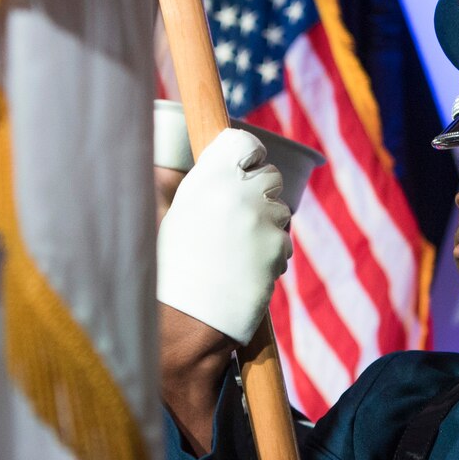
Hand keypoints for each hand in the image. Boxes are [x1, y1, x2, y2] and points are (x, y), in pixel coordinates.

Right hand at [157, 128, 290, 344]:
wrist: (187, 316)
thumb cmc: (174, 266)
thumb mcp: (178, 214)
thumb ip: (207, 186)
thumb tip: (224, 167)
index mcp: (207, 178)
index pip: (244, 142)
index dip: (250, 155)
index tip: (249, 166)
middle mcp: (236, 191)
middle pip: (271, 176)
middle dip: (262, 196)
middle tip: (242, 221)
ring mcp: (260, 218)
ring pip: (281, 211)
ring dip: (268, 228)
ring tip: (239, 252)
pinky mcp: (277, 246)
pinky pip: (284, 243)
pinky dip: (271, 255)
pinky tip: (247, 270)